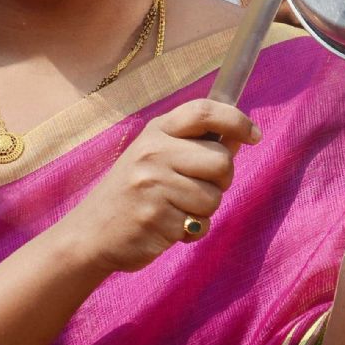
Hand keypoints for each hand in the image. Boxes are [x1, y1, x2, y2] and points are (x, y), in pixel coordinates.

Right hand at [64, 99, 260, 272]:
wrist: (90, 232)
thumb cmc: (132, 192)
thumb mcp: (155, 155)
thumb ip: (194, 145)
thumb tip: (240, 135)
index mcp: (156, 132)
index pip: (203, 111)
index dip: (236, 119)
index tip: (254, 135)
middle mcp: (153, 153)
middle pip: (221, 160)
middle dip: (221, 180)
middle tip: (200, 188)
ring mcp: (153, 186)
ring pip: (214, 198)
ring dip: (204, 211)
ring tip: (175, 209)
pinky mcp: (156, 219)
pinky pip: (200, 225)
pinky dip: (191, 231)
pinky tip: (166, 227)